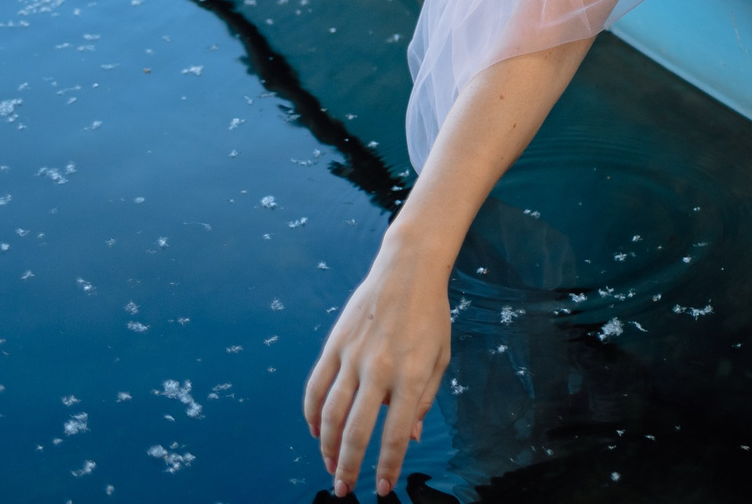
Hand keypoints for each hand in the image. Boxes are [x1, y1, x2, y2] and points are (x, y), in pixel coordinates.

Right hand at [304, 229, 453, 496]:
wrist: (408, 269)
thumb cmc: (430, 315)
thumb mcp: (440, 357)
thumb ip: (424, 399)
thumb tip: (411, 436)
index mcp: (410, 373)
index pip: (395, 433)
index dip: (387, 466)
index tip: (381, 488)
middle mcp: (378, 368)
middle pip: (357, 430)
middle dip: (349, 466)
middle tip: (345, 488)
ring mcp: (352, 355)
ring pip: (330, 412)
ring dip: (326, 446)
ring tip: (330, 466)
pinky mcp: (334, 344)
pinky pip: (316, 387)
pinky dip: (311, 414)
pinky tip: (315, 431)